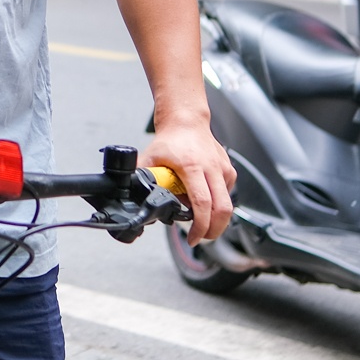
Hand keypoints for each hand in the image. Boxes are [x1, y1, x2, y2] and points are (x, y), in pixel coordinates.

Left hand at [142, 117, 234, 244]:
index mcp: (191, 166)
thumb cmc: (169, 141)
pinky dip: (217, 204)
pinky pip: (226, 194)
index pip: (202, 202)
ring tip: (201, 221)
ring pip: (227, 204)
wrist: (186, 121)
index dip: (200, 225)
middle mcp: (211, 168)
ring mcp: (222, 168)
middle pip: (222, 208)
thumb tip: (130, 197)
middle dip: (214, 230)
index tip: (193, 237)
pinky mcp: (229, 170)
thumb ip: (141, 179)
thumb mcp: (149, 159)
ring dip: (216, 219)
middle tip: (201, 237)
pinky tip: (204, 200)